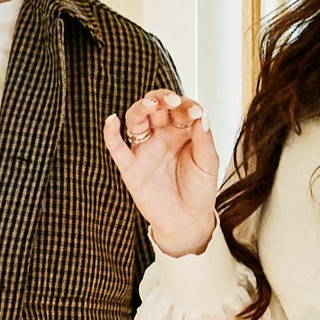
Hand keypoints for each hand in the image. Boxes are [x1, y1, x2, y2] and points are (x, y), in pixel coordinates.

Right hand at [103, 89, 220, 256]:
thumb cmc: (199, 189)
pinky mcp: (131, 166)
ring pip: (136, 120)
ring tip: (151, 104)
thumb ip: (204, 140)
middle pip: (156, 108)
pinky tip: (112, 120)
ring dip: (141, 108)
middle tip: (173, 101)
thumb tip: (202, 116)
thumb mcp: (208, 164)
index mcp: (182, 131)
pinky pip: (117, 147)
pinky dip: (111, 133)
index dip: (186, 106)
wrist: (187, 220)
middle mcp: (161, 135)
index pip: (180, 108)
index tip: (196, 113)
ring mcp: (144, 149)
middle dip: (163, 99)